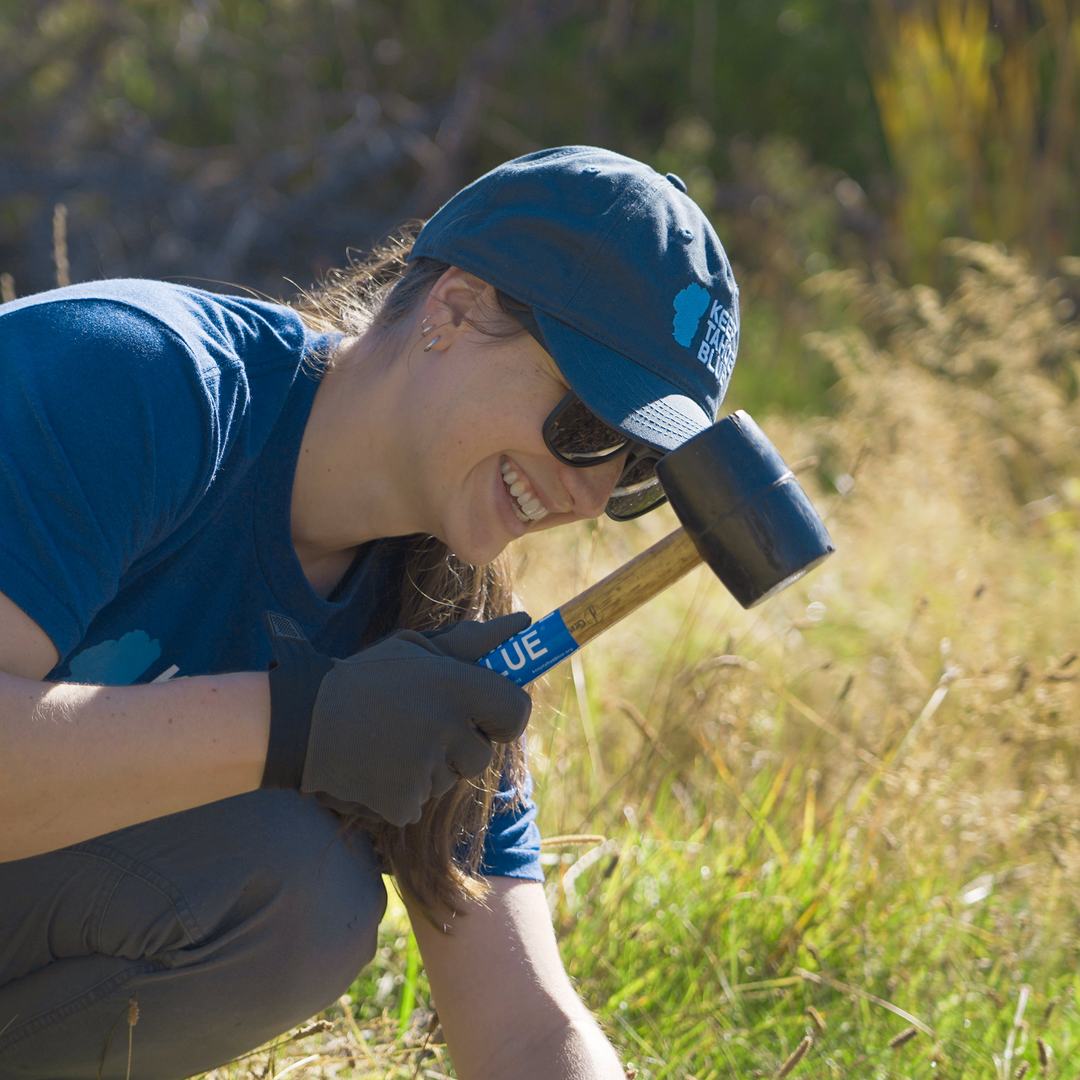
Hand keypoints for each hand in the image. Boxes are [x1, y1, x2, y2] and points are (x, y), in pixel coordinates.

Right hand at [260, 612, 531, 825]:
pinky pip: (421, 801)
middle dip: (462, 744)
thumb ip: (473, 641)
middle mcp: (445, 728)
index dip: (506, 716)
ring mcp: (425, 770)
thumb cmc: (365, 678)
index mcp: (454, 685)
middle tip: (421, 726)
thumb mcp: (415, 648)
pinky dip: (403, 790)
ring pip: (451, 779)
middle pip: (483, 754)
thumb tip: (525, 622)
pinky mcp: (404, 803)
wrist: (299, 720)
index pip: (516, 711)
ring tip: (391, 742)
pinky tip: (376, 766)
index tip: (488, 716)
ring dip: (431, 767)